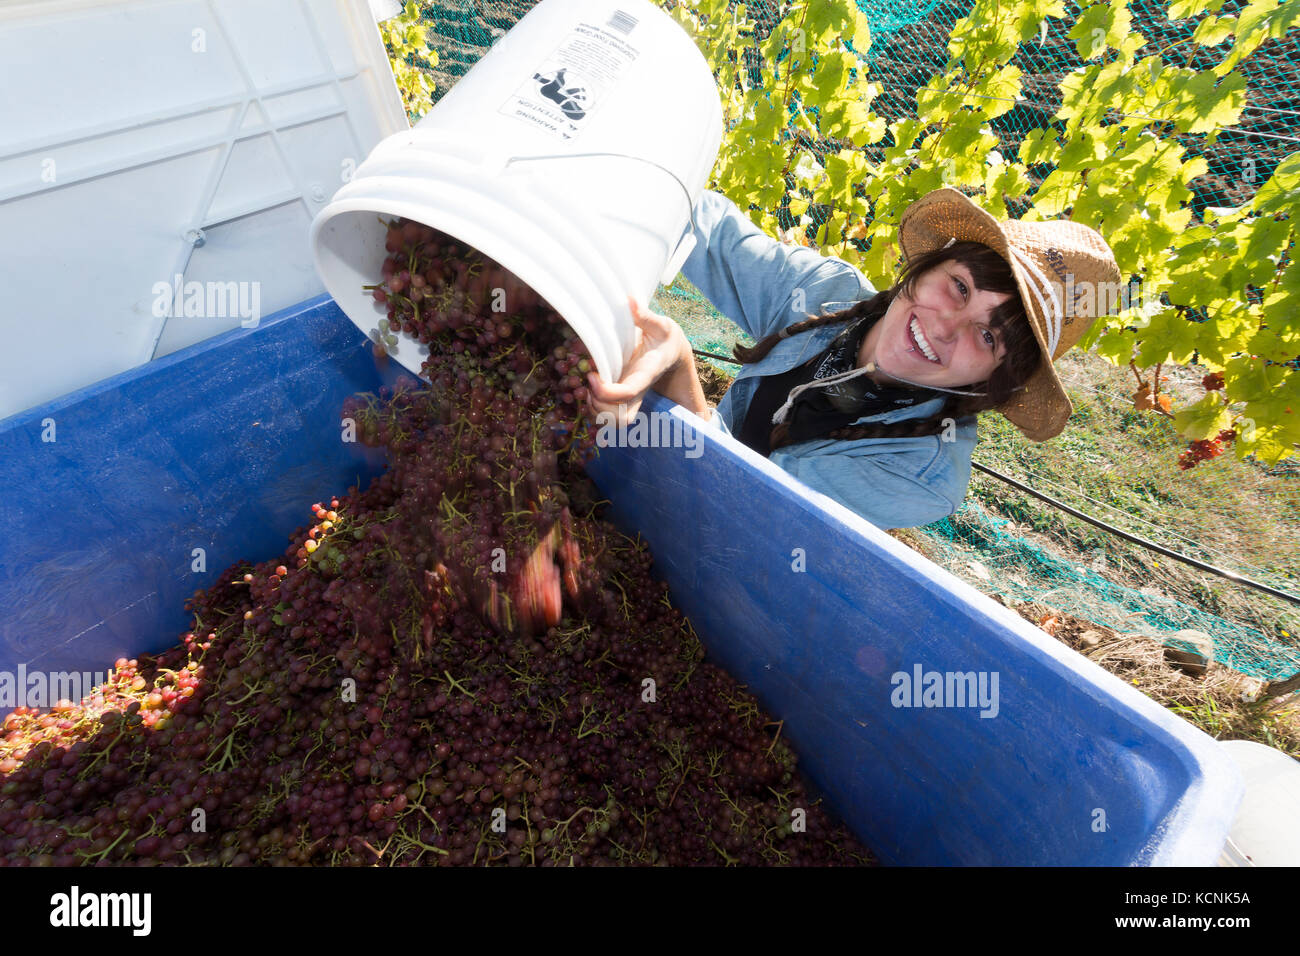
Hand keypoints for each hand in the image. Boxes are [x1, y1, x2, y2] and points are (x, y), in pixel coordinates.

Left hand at [586, 296, 685, 426]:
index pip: (629, 392)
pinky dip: (594, 408)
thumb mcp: (661, 325)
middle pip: (622, 419)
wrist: (672, 354)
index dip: (607, 391)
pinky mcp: (622, 400)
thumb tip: (630, 300)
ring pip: (613, 421)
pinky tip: (589, 389)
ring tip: (587, 386)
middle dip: (601, 408)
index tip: (592, 375)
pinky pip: (607, 415)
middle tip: (588, 385)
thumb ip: (646, 317)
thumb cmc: (665, 338)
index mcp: (646, 374)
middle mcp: (638, 391)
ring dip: (595, 409)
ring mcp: (630, 399)